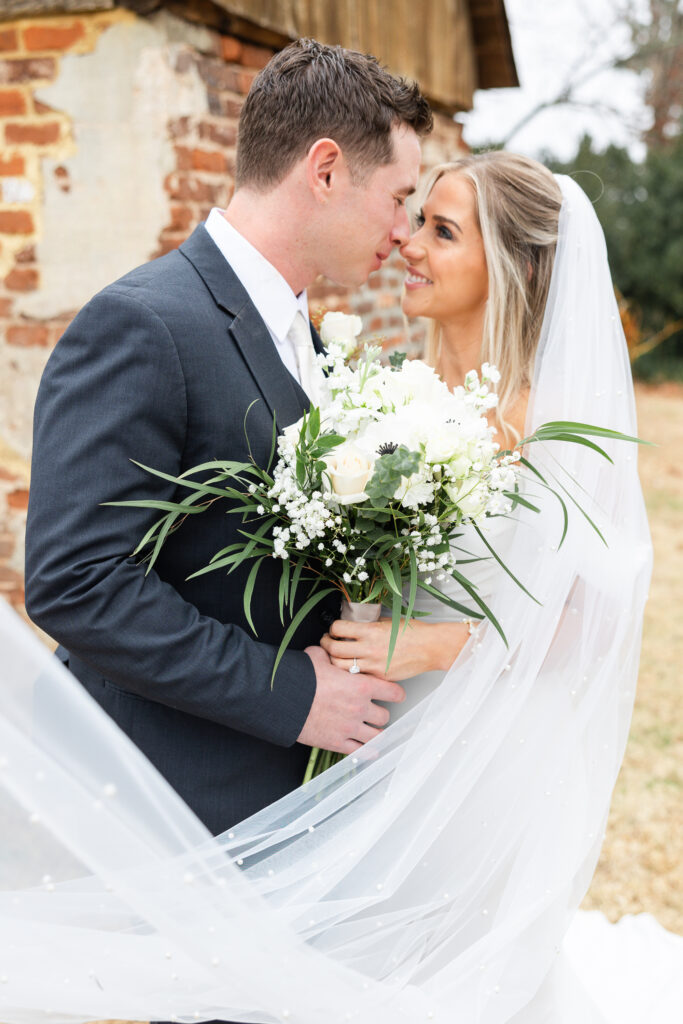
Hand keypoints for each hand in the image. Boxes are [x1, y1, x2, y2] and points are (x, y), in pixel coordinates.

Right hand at [297, 645, 405, 754]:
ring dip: (376, 733)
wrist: (281, 699)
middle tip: (375, 711)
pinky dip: (367, 751)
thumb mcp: (318, 657)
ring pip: (377, 736)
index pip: (393, 692)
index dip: (396, 693)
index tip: (396, 694)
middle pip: (385, 716)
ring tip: (373, 730)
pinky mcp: (336, 742)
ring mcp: (349, 728)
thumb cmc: (299, 677)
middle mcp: (359, 708)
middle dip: (381, 713)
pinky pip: (361, 752)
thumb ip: (332, 656)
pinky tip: (369, 749)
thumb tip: (330, 650)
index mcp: (360, 685)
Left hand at [320, 617, 469, 680]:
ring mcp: (374, 665)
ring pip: (341, 666)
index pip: (338, 628)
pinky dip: (351, 671)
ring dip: (333, 660)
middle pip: (334, 649)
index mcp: (371, 631)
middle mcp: (370, 648)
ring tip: (335, 656)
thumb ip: (369, 626)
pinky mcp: (379, 677)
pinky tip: (352, 666)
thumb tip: (353, 627)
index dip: (332, 628)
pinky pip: (358, 676)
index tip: (333, 629)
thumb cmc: (414, 632)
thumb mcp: (388, 622)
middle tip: (326, 641)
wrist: (431, 648)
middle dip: (325, 644)